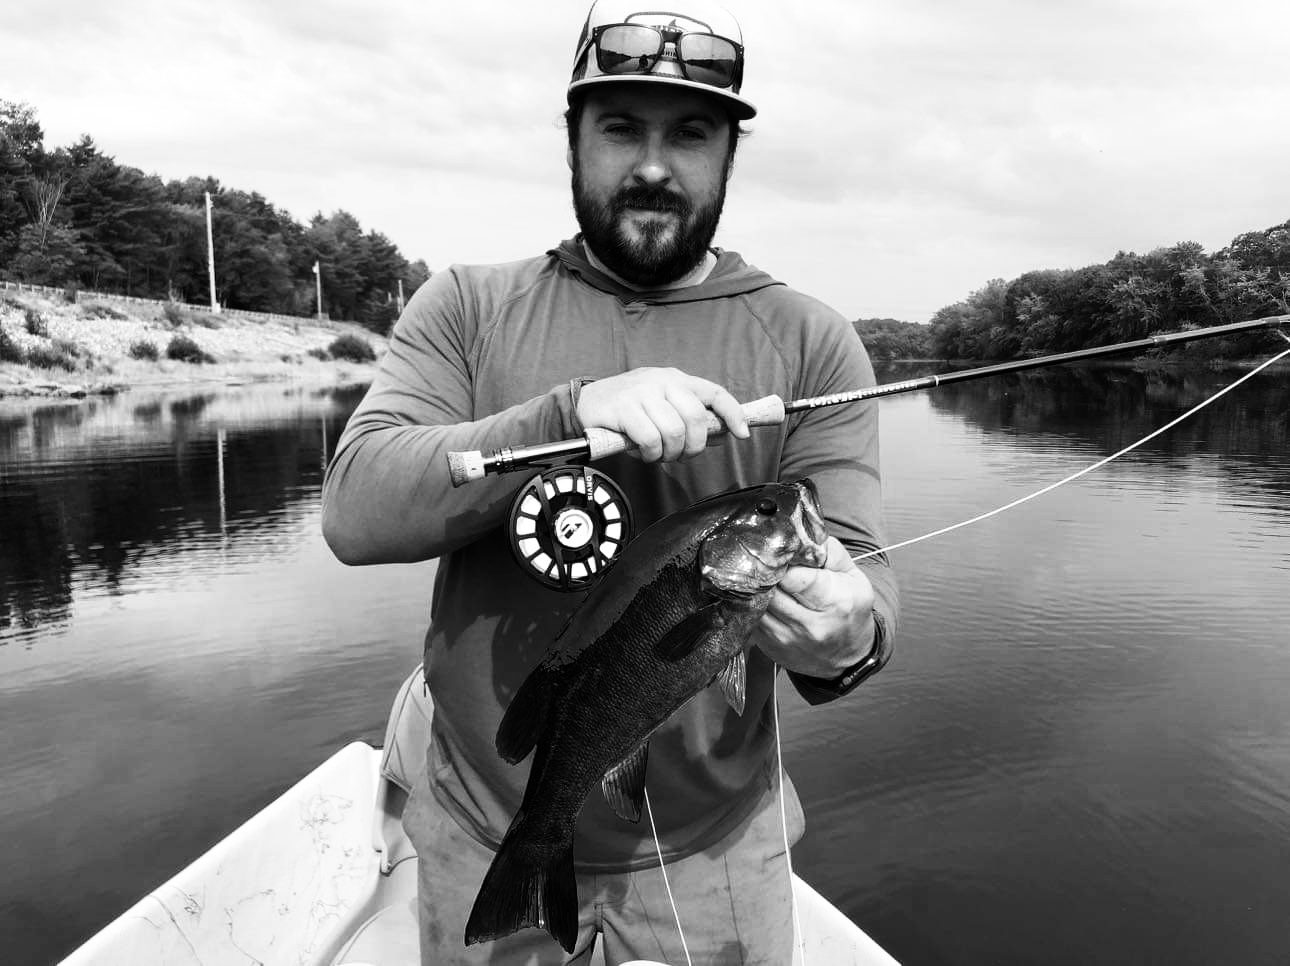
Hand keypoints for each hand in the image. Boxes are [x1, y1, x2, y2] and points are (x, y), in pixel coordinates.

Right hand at [576, 367, 749, 461]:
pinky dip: (651, 454)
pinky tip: (644, 453)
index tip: (742, 435)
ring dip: (669, 453)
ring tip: (658, 455)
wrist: (587, 402)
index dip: (733, 414)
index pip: (714, 393)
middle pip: (696, 418)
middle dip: (694, 446)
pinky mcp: (623, 408)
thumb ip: (691, 420)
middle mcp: (662, 381)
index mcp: (676, 379)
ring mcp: (642, 393)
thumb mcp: (663, 407)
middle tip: (681, 456)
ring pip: (674, 431)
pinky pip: (650, 439)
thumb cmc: (630, 408)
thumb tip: (723, 436)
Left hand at [755, 537, 876, 676]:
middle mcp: (810, 624)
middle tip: (764, 558)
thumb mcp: (853, 577)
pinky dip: (752, 603)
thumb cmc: (850, 610)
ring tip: (761, 574)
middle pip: (771, 589)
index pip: (794, 577)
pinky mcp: (770, 647)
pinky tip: (760, 594)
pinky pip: (750, 617)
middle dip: (765, 571)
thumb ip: (829, 552)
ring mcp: (788, 638)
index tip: (778, 551)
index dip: (781, 560)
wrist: (847, 657)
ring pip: (756, 603)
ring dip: (755, 587)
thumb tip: (801, 534)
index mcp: (835, 601)